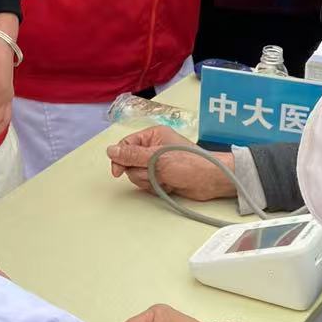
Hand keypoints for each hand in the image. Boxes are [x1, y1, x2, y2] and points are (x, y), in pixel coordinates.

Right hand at [108, 125, 235, 201]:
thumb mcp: (156, 158)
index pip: (126, 145)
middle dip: (140, 172)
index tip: (118, 172)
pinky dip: (156, 186)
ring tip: (165, 179)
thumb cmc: (189, 164)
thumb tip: (111, 150)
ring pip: (137, 175)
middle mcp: (153, 148)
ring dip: (149, 180)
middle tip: (155, 172)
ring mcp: (157, 163)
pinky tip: (169, 184)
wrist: (210, 181)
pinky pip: (147, 183)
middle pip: (130, 163)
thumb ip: (132, 155)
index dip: (120, 159)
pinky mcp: (161, 176)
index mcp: (153, 135)